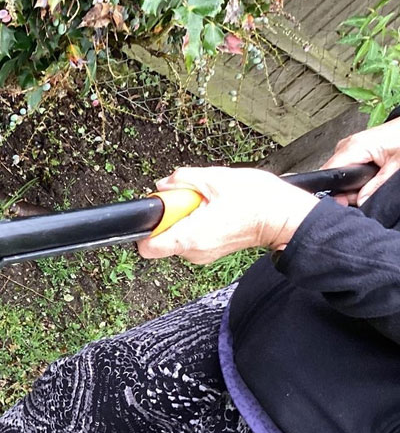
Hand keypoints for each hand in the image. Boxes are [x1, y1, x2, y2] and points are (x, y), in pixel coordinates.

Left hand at [137, 167, 318, 263]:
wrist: (285, 217)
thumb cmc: (258, 200)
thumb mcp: (215, 178)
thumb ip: (182, 179)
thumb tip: (163, 185)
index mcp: (190, 238)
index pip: (147, 246)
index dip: (147, 225)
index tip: (161, 207)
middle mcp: (194, 252)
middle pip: (162, 237)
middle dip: (170, 215)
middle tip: (192, 199)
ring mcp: (202, 254)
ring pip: (176, 235)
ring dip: (184, 217)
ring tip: (208, 203)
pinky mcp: (211, 251)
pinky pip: (191, 236)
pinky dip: (195, 222)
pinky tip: (214, 210)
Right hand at [321, 116, 399, 205]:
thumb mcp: (396, 165)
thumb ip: (377, 185)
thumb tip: (361, 201)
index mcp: (354, 147)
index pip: (329, 172)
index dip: (334, 190)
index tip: (343, 201)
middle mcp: (347, 145)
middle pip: (333, 174)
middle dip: (345, 189)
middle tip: (363, 194)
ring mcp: (349, 146)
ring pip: (339, 171)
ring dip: (350, 183)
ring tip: (369, 184)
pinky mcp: (354, 148)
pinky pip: (346, 165)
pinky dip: (354, 175)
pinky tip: (367, 177)